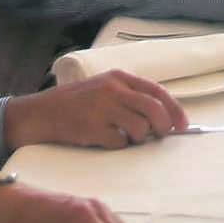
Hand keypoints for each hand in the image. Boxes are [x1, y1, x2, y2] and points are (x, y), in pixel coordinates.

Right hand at [3, 70, 186, 148]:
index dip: (174, 109)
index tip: (183, 124)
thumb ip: (129, 96)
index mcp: (118, 77)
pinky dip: (119, 145)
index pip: (157, 91)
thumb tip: (163, 116)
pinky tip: (106, 140)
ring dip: (139, 138)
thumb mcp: (103, 89)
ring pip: (140, 128)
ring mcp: (102, 109)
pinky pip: (120, 143)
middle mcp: (112, 90)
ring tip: (126, 136)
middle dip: (163, 126)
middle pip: (154, 109)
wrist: (40, 113)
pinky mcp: (93, 128)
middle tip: (162, 135)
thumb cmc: (76, 103)